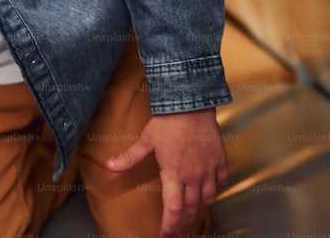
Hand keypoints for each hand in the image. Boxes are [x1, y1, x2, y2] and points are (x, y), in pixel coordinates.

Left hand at [105, 108, 227, 237]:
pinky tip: (208, 190)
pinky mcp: (220, 160)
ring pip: (208, 198)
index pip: (172, 209)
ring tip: (192, 214)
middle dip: (184, 225)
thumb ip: (129, 158)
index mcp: (174, 174)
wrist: (191, 104)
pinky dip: (214, 189)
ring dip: (199, 208)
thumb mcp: (145, 141)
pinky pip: (221, 182)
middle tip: (179, 234)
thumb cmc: (167, 122)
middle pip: (190, 209)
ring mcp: (209, 169)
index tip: (165, 236)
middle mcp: (193, 176)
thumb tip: (109, 166)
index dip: (169, 227)